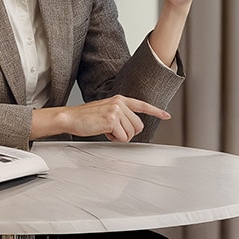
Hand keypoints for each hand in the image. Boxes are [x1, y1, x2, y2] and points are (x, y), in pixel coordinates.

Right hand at [32, 95, 170, 141]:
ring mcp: (116, 110)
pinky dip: (114, 139)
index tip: (166, 115)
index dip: (156, 111)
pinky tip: (104, 132)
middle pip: (139, 126)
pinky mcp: (112, 119)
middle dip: (128, 133)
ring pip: (131, 133)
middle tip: (114, 132)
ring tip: (107, 131)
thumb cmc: (87, 118)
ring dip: (120, 137)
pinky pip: (122, 137)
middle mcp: (120, 103)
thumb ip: (121, 115)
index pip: (142, 105)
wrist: (71, 117)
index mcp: (120, 100)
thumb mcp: (106, 111)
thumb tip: (132, 128)